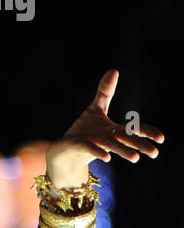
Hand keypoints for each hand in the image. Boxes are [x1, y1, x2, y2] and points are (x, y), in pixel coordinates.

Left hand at [46, 69, 164, 187]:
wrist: (65, 150)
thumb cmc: (85, 131)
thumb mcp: (95, 109)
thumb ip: (106, 92)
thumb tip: (114, 70)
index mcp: (115, 131)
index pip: (135, 130)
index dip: (148, 133)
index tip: (161, 139)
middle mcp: (108, 139)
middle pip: (126, 140)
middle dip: (140, 145)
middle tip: (155, 152)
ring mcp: (95, 143)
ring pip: (111, 146)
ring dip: (124, 151)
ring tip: (136, 158)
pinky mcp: (80, 146)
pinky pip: (90, 149)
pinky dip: (98, 151)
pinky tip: (106, 157)